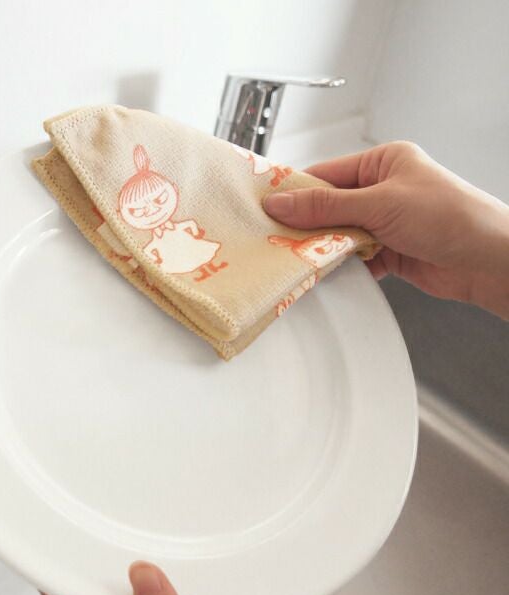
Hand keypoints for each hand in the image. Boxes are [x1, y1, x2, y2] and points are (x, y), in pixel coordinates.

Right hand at [263, 141, 508, 318]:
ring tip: (301, 256)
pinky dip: (341, 264)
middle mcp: (383, 190)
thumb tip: (281, 203)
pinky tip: (329, 270)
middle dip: (308, 224)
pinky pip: (353, 256)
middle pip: (329, 207)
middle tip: (277, 237)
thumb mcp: (379, 204)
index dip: (297, 191)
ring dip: (324, 247)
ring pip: (339, 234)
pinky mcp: (388, 252)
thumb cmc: (450, 217)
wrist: (487, 261)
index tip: (268, 207)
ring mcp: (385, 222)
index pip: (327, 174)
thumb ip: (326, 207)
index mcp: (383, 163)